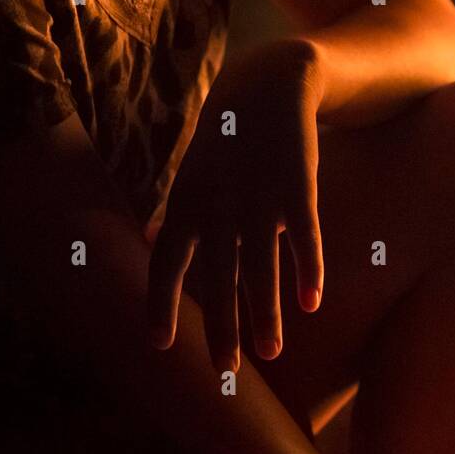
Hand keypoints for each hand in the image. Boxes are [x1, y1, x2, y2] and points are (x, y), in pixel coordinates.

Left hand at [147, 38, 325, 373]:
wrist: (269, 83)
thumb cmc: (226, 135)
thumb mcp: (192, 169)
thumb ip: (174, 210)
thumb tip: (143, 239)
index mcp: (188, 200)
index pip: (167, 260)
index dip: (161, 301)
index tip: (161, 344)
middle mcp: (218, 202)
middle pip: (216, 275)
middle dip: (221, 325)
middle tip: (227, 370)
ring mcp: (258, 194)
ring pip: (260, 265)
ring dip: (266, 311)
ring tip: (271, 350)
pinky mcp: (297, 184)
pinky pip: (303, 236)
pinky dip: (307, 269)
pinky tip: (311, 301)